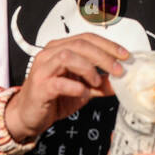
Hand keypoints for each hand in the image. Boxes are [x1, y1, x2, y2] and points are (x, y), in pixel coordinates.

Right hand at [4, 34, 127, 142]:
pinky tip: (84, 93)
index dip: (108, 45)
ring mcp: (43, 68)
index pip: (88, 38)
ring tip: (97, 82)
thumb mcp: (83, 89)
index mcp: (61, 48)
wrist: (29, 116)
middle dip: (104, 56)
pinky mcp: (39, 86)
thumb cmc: (54, 98)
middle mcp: (50, 53)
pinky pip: (59, 82)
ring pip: (68, 56)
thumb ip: (100, 83)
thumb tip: (122, 81)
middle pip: (80, 44)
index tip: (126, 56)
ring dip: (88, 68)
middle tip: (119, 70)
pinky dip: (76, 87)